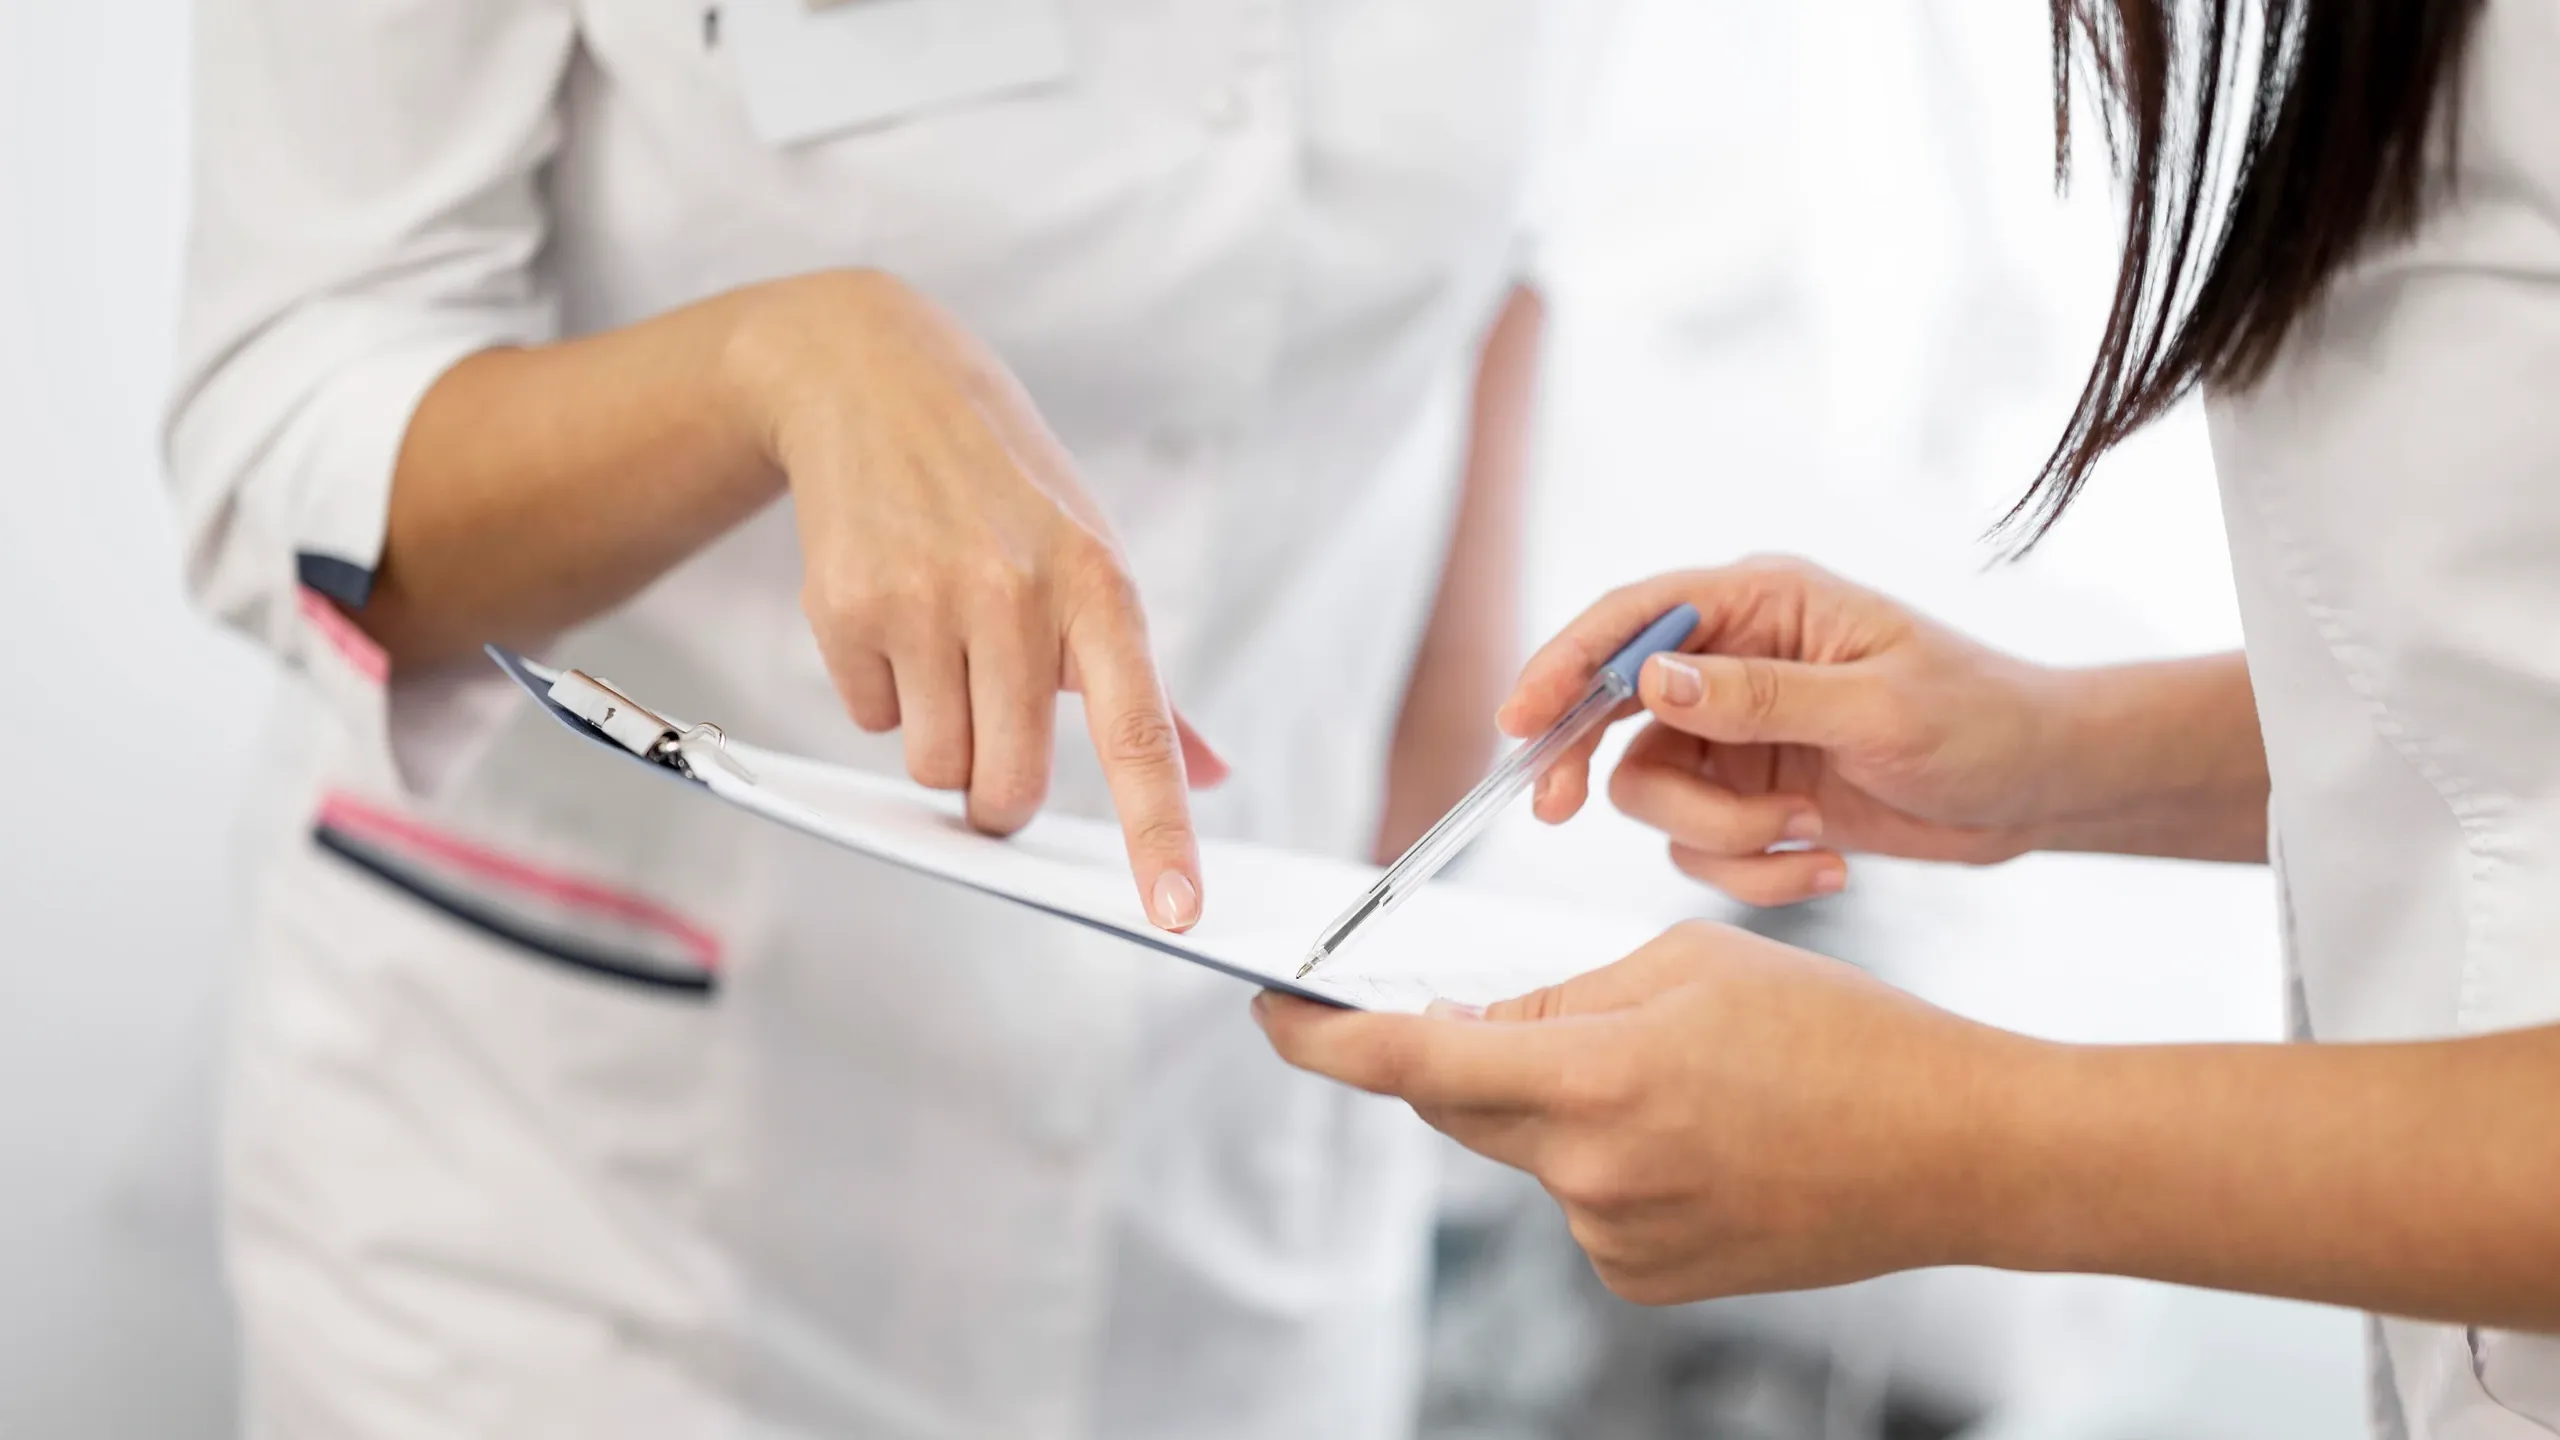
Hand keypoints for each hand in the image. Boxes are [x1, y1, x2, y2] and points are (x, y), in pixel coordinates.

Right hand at [728, 270, 1226, 928]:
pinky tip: (890, 614)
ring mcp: (927, 601)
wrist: (875, 379)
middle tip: (992, 741)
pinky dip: (878, 693)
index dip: (1158, 833)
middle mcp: (1019, 596)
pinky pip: (867, 720)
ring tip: (941, 648)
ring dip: (934, 737)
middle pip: (1004, 787)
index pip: (1140, 735)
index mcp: (1102, 591)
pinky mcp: (846, 606)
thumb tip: (1212, 772)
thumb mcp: (1093, 557)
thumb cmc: (1007, 489)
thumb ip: (1148, 683)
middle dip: (994, 793)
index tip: (1177, 912)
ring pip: (932, 767)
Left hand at [1255, 922, 2036, 1303]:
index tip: (1270, 1013)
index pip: (1409, 1065)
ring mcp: (1617, 1239)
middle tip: (1494, 1009)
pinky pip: (1581, 1200)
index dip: (1321, 1041)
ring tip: (1677, 1075)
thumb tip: (1468, 1027)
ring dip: (1555, 1105)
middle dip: (1457, 1055)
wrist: (1956, 1152)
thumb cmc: (1836, 1033)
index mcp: (1597, 1075)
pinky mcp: (1646, 1278)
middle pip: (1458, 1109)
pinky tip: (1695, 1135)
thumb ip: (1559, 995)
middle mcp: (1590, 1174)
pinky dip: (1601, 1158)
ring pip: (1529, 1151)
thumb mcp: (1688, 963)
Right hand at [1501, 557, 2067, 905]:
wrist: (2042, 791)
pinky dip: (1753, 871)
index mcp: (1761, 605)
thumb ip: (1757, 695)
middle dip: (1588, 765)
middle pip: (1613, 709)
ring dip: (1719, 836)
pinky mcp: (1751, 796)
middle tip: (1555, 812)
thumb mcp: (1877, 708)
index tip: (1518, 721)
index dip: (1563, 665)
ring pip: (1653, 793)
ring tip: (1805, 836)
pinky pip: (1701, 848)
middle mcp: (1734, 661)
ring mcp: (1738, 733)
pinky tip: (1828, 862)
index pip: (1631, 619)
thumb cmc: (1982, 722)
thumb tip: (1650, 680)